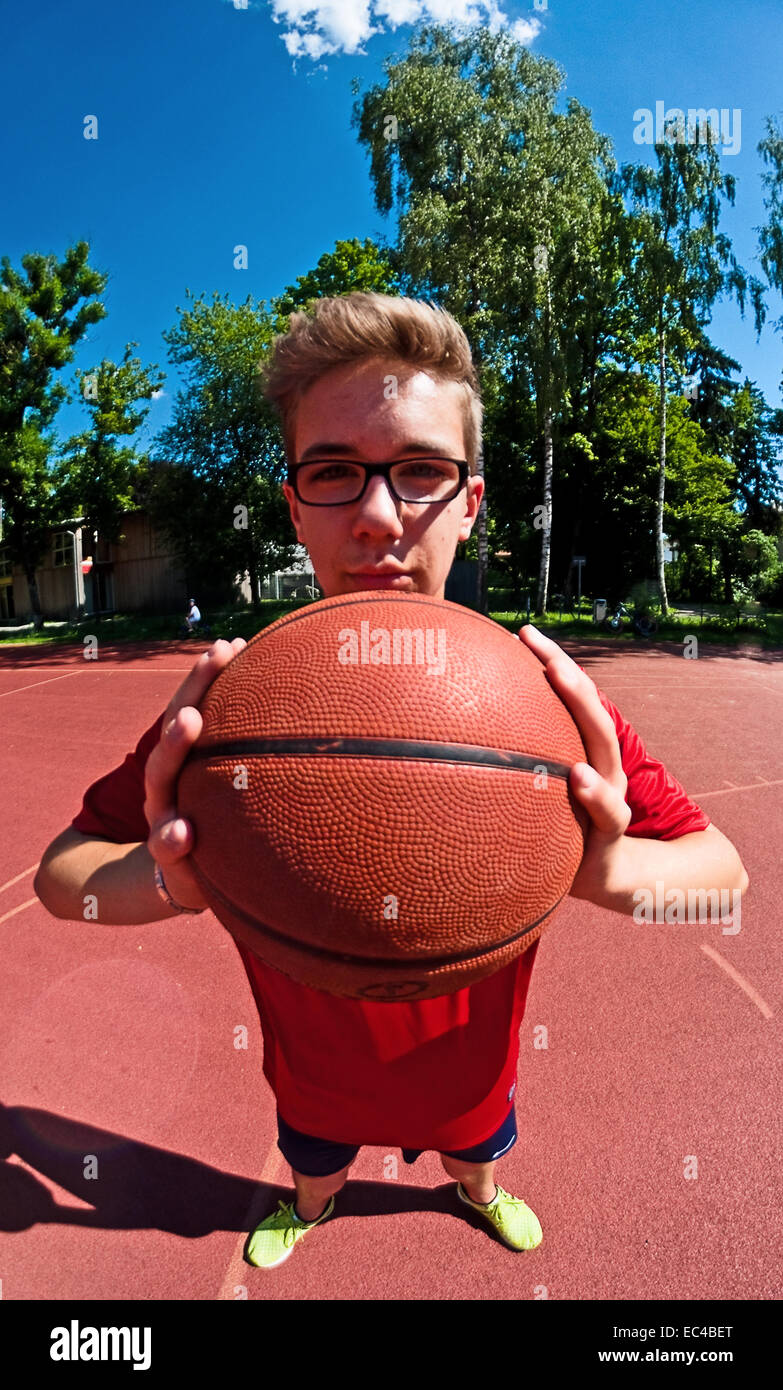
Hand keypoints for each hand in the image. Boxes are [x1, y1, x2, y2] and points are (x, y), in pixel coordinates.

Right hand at [144, 637, 246, 909]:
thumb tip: (321, 713)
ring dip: (174, 746)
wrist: (186, 879)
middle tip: (215, 656)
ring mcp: (164, 811)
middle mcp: (172, 778)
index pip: (197, 705)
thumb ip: (261, 758)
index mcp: (190, 759)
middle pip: (177, 725)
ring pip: (161, 776)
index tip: (234, 644)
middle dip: (195, 687)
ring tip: (190, 720)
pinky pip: (166, 845)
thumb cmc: (224, 824)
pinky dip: (172, 836)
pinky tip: (183, 831)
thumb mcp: (239, 789)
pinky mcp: (167, 854)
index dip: (210, 674)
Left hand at [518, 624, 631, 903]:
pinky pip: (608, 811)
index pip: (571, 699)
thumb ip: (515, 768)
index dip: (550, 662)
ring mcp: (612, 794)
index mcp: (585, 752)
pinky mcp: (613, 831)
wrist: (608, 877)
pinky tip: (578, 776)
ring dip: (583, 709)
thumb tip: (455, 743)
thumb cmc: (564, 828)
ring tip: (559, 676)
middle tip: (536, 641)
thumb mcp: (542, 795)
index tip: (520, 631)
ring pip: (604, 746)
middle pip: (588, 709)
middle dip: (564, 671)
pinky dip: (595, 792)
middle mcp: (602, 764)